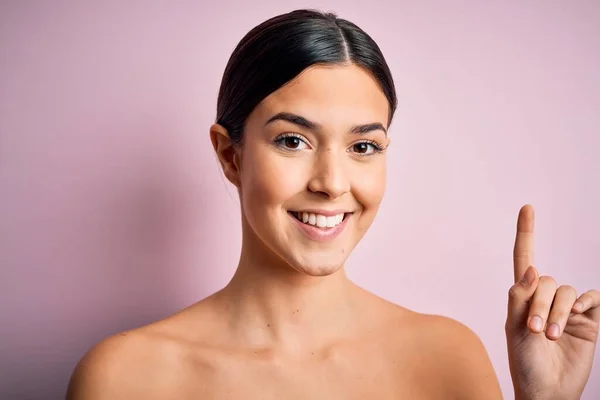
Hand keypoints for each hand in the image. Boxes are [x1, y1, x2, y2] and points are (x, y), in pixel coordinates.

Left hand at [505, 205, 598, 399]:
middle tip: (534, 328)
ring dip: (557, 310)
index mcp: (524, 297)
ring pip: (566, 291)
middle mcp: (546, 298)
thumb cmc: (524, 361)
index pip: (524, 258)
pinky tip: (576, 315)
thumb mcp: (513, 328)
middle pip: (545, 280)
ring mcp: (568, 309)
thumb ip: (519, 297)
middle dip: (539, 302)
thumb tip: (531, 268)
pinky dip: (583, 303)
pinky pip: (591, 299)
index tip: (527, 207)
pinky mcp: (589, 320)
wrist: (546, 391)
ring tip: (549, 334)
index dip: (526, 233)